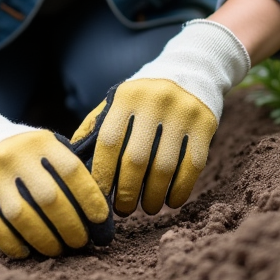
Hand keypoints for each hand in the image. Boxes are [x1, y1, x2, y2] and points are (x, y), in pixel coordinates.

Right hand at [0, 105, 112, 257]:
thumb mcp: (50, 150)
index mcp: (39, 142)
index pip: (72, 171)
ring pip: (22, 218)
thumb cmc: (30, 157)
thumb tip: (102, 216)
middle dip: (70, 226)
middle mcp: (12, 156)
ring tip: (58, 250)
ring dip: (45, 240)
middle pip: (49, 198)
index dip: (90, 198)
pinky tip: (30, 251)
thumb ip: (72, 173)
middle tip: (81, 242)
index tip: (101, 219)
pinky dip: (16, 246)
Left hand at [71, 20, 249, 215]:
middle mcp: (154, 101)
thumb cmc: (145, 97)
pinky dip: (180, 189)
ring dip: (154, 196)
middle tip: (123, 210)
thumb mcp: (119, 101)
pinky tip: (171, 201)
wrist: (193, 69)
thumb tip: (74, 162)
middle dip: (127, 192)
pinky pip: (192, 166)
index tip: (98, 196)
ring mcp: (182, 112)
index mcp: (126, 96)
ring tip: (148, 208)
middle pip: (136, 159)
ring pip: (164, 167)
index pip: (109, 141)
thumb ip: (96, 126)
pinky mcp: (205, 124)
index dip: (102, 173)